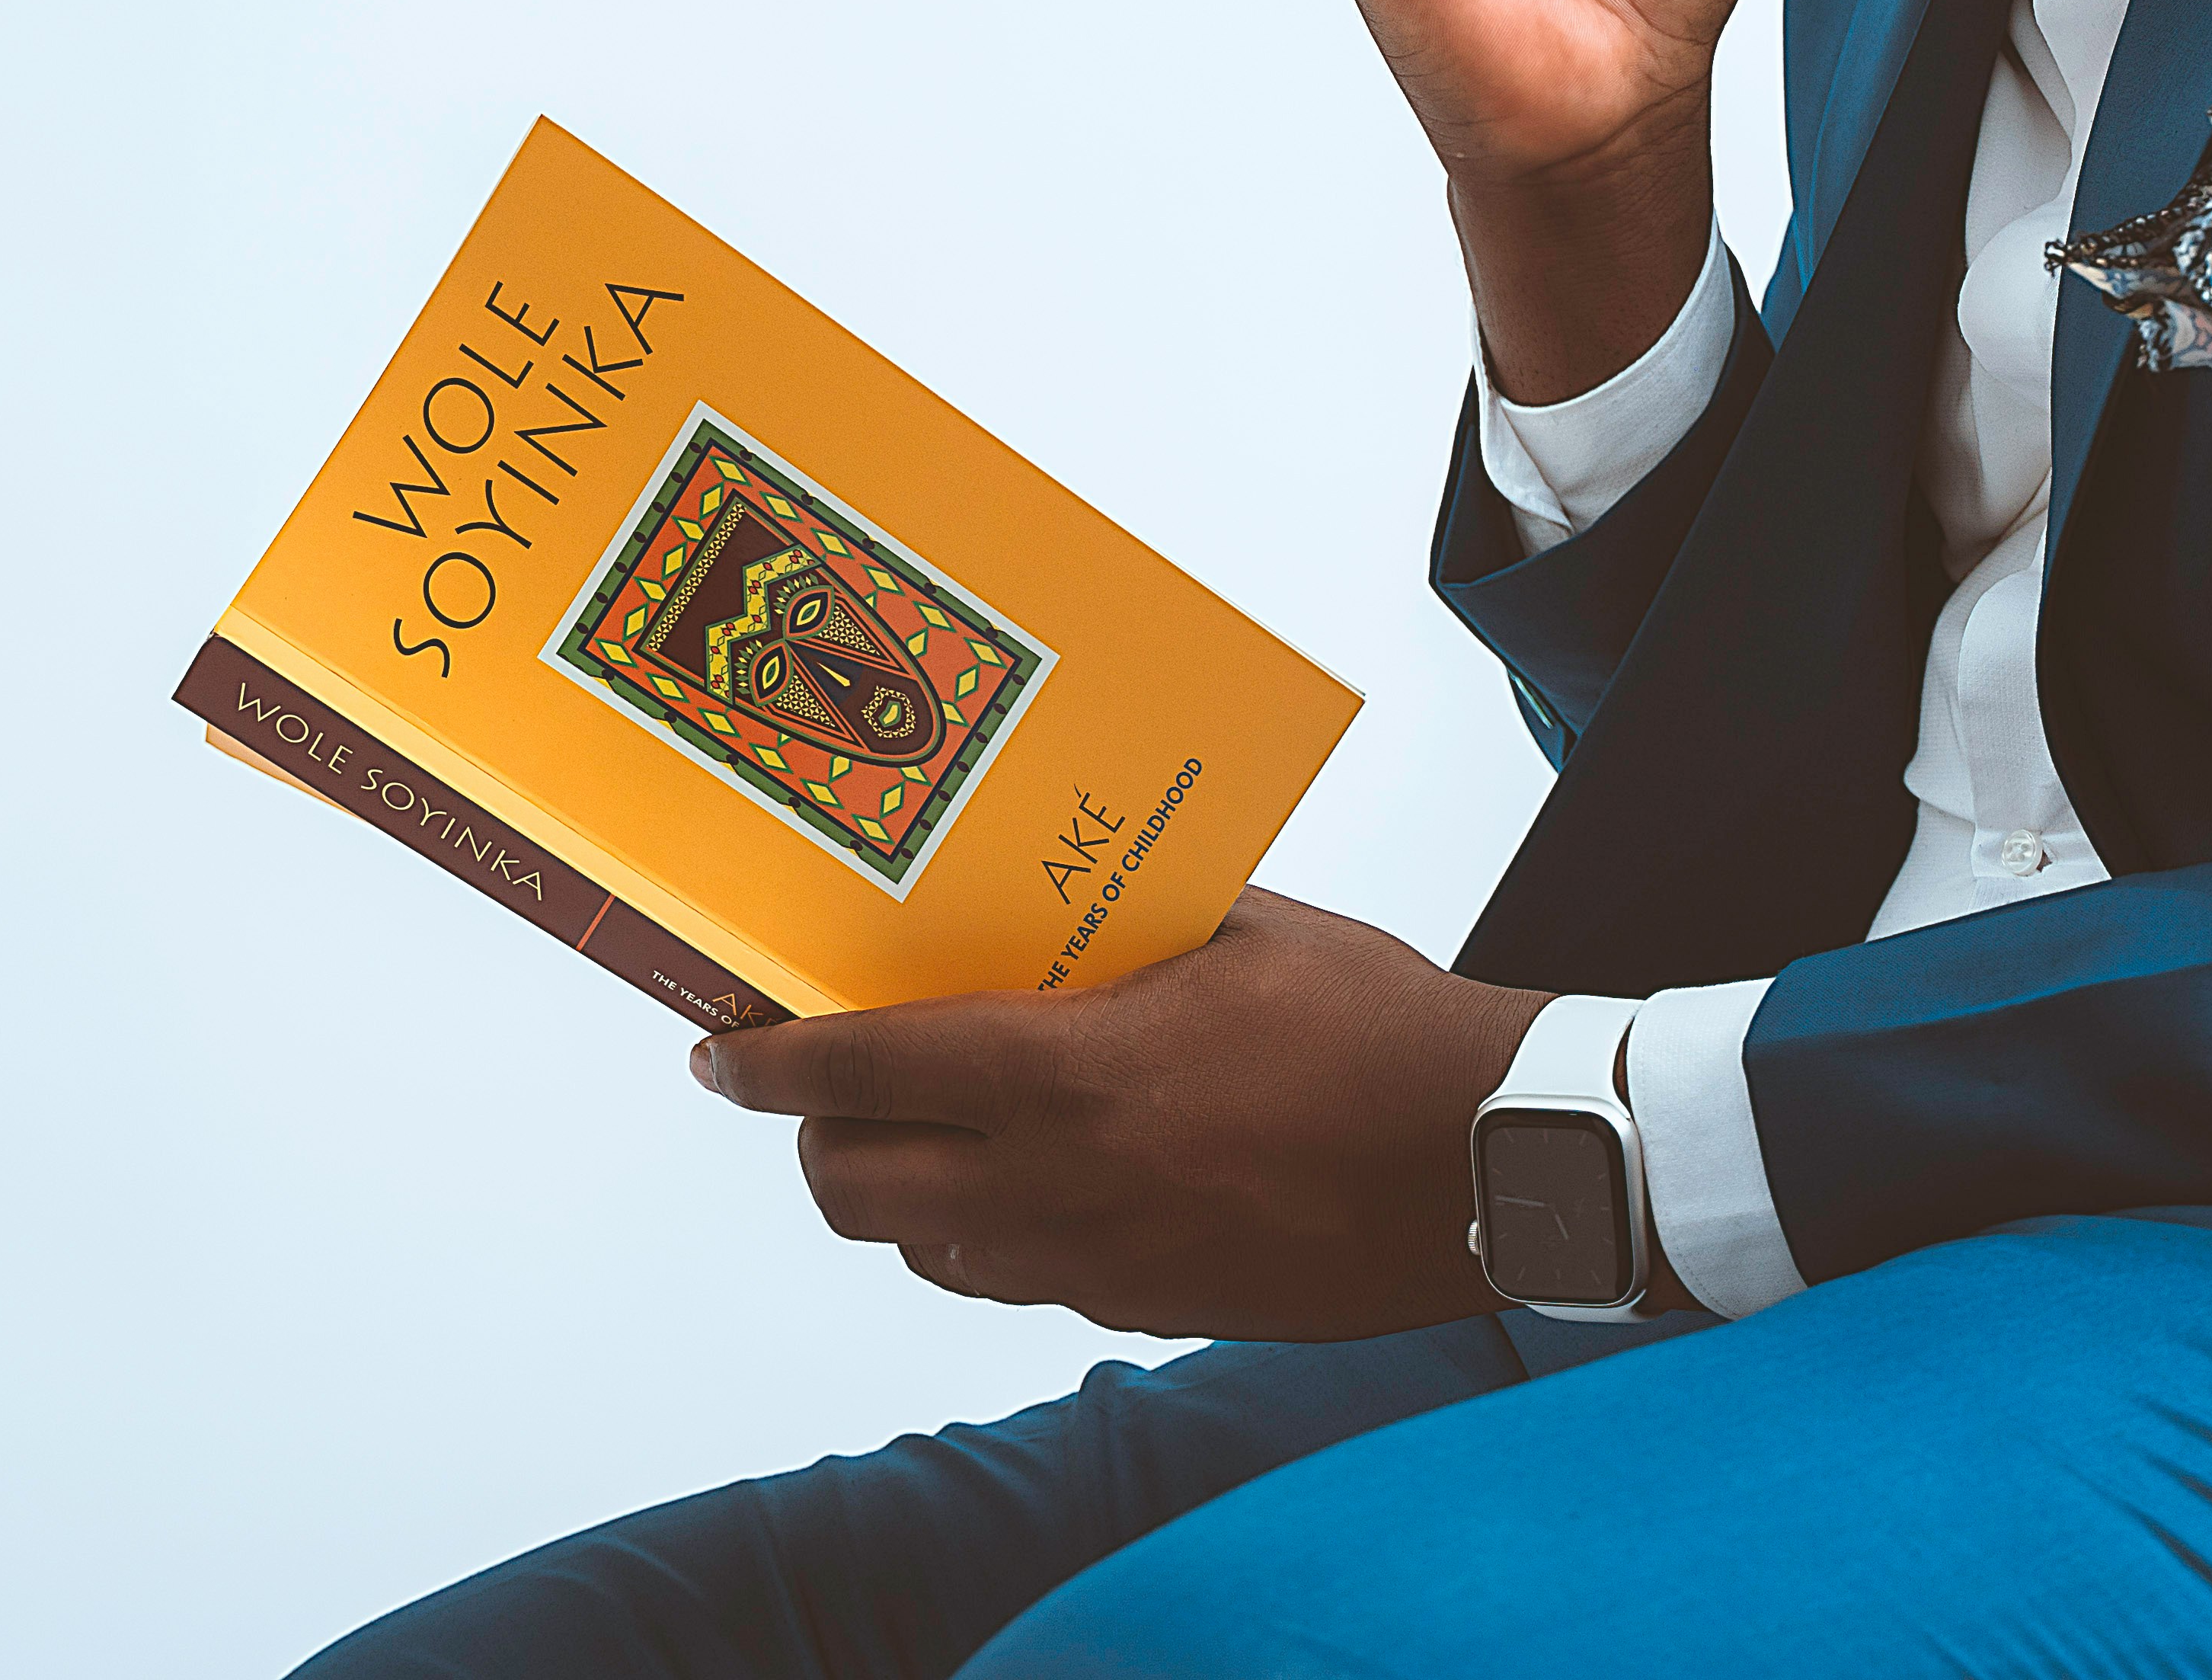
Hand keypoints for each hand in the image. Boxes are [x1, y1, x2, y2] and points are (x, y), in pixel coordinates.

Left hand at [695, 886, 1554, 1343]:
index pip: (859, 1075)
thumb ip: (1136, 923)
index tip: (720, 1053)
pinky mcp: (1147, 1308)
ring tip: (933, 1134)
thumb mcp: (1250, 930)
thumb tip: (1066, 903)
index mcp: (1070, 1075)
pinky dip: (992, 1236)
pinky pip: (1019, 1282)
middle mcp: (1059, 1184)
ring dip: (901, 1194)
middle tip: (825, 1090)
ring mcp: (1098, 1263)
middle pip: (854, 1188)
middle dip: (814, 1138)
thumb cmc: (1381, 1032)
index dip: (765, 1065)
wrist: (1490, 1160)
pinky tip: (1042, 1181)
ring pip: (925, 1251)